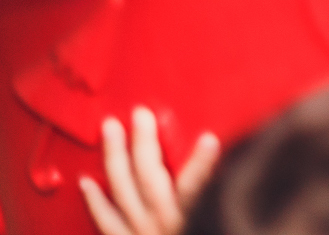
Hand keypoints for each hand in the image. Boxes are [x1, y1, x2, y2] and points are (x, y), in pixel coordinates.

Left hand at [80, 107, 220, 234]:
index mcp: (191, 219)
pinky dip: (95, 201)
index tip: (209, 139)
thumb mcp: (214, 225)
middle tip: (141, 113)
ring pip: (123, 192)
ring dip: (115, 158)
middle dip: (144, 144)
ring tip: (110, 128)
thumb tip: (234, 173)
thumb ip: (217, 196)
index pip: (197, 188)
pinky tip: (86, 180)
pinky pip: (105, 221)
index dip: (202, 163)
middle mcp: (162, 225)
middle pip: (150, 179)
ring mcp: (140, 234)